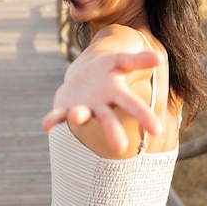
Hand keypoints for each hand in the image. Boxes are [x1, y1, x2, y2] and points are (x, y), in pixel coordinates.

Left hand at [41, 51, 161, 153]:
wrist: (82, 78)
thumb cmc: (106, 71)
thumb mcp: (120, 61)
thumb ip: (138, 60)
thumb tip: (159, 57)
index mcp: (116, 93)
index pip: (132, 104)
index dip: (144, 115)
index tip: (156, 130)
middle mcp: (100, 106)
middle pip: (108, 118)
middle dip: (113, 131)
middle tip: (120, 148)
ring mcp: (82, 108)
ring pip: (81, 115)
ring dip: (79, 116)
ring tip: (77, 117)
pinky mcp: (64, 108)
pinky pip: (58, 115)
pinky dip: (52, 119)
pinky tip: (46, 125)